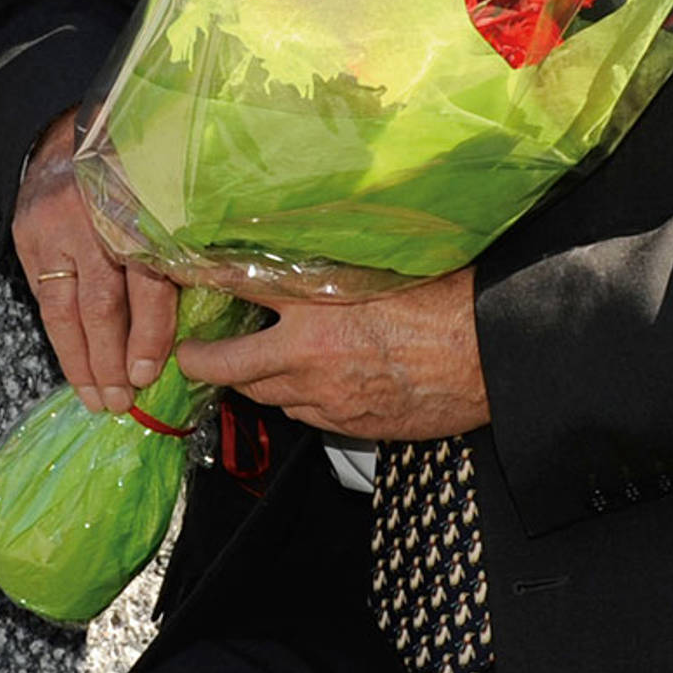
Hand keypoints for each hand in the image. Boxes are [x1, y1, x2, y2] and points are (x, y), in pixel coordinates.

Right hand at [13, 108, 177, 413]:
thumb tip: (209, 311)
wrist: (68, 134)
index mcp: (140, 203)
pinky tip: (76, 366)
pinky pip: (44, 299)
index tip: (151, 373)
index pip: (147, 277)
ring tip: (97, 398)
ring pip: (65, 308)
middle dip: (112, 358)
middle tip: (123, 401)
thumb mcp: (167, 193)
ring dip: (82, 361)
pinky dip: (61, 337)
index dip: (151, 330)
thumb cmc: (135, 170)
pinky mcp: (27, 235)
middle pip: (102, 301)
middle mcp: (93, 215)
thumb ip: (184, 242)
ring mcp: (54, 226)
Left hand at [176, 268, 487, 438]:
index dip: (208, 285)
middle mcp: (310, 359)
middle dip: (206, 360)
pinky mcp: (352, 425)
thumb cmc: (444, 300)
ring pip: (268, 396)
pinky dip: (297, 399)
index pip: (240, 290)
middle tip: (191, 352)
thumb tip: (298, 247)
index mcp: (313, 309)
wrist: (487, 354)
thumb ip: (328, 265)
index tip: (184, 280)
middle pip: (234, 366)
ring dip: (255, 380)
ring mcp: (328, 399)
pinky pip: (306, 416)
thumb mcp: (377, 266)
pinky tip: (304, 383)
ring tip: (247, 363)